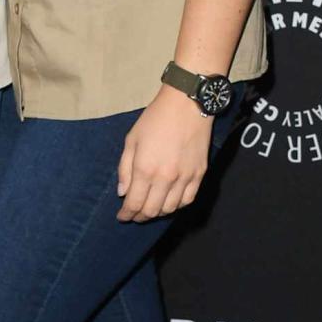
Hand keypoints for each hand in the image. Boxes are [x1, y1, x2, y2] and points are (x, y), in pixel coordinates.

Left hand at [116, 86, 213, 221]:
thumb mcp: (132, 139)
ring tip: (150, 209)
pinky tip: (169, 203)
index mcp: (145, 169)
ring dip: (157, 213)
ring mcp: (184, 178)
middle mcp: (165, 178)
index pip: (134, 203)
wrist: (186, 105)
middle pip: (152, 210)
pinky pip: (187, 201)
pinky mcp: (199, 175)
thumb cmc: (154, 119)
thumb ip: (125, 168)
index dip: (126, 214)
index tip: (122, 217)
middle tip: (134, 215)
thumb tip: (123, 193)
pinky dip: (176, 207)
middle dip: (140, 216)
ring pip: (170, 209)